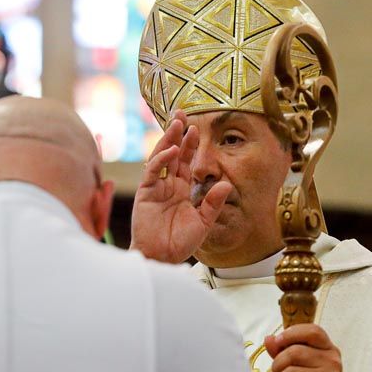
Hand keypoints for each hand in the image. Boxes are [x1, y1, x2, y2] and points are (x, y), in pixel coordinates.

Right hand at [130, 109, 231, 262]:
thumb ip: (213, 204)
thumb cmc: (181, 243)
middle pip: (174, 154)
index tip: (198, 128)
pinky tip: (172, 149)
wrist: (162, 258)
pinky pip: (153, 172)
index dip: (192, 146)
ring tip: (177, 122)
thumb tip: (226, 184)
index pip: (188, 162)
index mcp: (184, 190)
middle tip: (184, 113)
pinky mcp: (146, 193)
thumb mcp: (204, 223)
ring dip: (169, 139)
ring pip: (162, 157)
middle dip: (179, 134)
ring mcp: (156, 187)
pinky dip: (162, 159)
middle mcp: (169, 185)